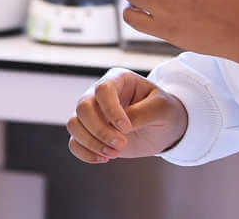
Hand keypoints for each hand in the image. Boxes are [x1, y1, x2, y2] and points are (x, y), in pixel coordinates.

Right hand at [67, 68, 187, 163]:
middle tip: (123, 145)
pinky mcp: (89, 133)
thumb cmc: (164, 112)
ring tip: (115, 154)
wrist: (163, 128)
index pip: (103, 89)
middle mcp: (99, 94)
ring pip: (74, 124)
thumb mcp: (162, 109)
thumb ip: (141, 114)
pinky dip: (85, 153)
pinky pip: (74, 142)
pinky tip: (104, 158)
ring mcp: (92, 114)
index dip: (111, 110)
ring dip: (92, 143)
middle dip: (100, 130)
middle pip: (83, 107)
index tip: (127, 129)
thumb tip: (118, 127)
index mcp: (118, 80)